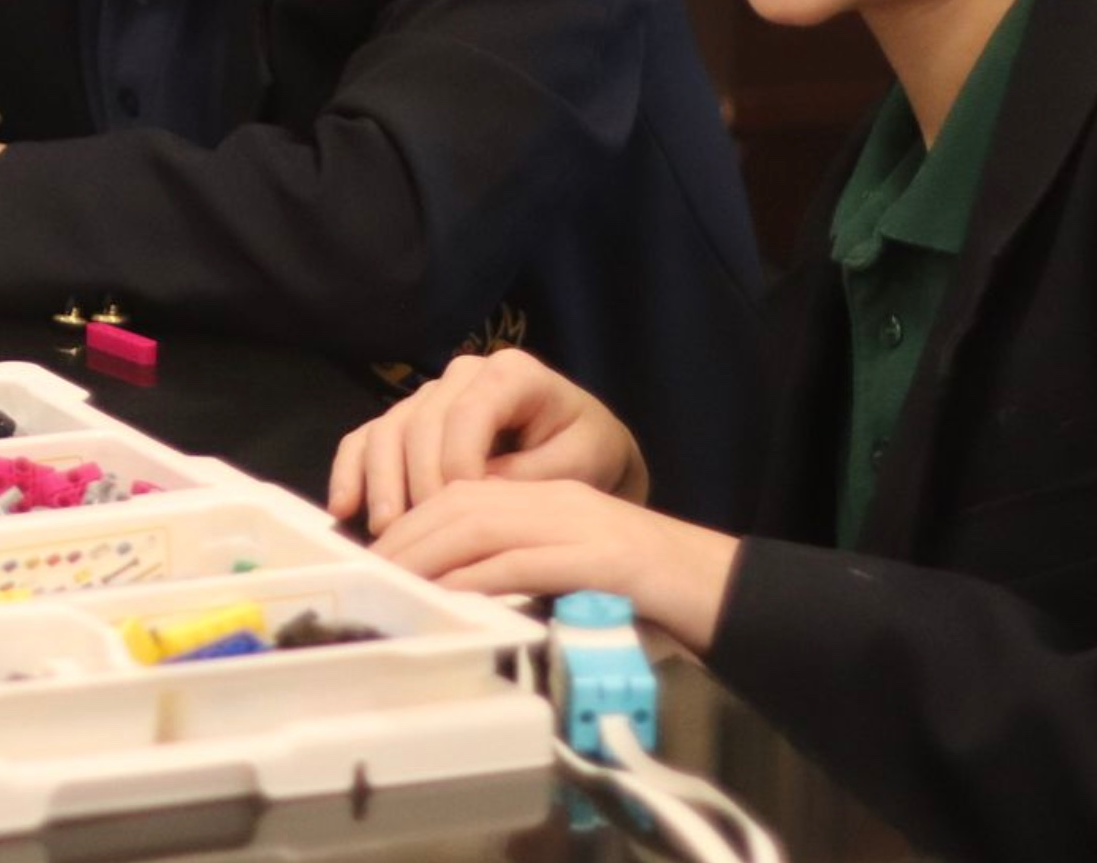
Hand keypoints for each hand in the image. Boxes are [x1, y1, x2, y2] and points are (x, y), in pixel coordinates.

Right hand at [328, 349, 647, 535]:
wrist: (586, 452)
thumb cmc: (586, 455)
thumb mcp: (577, 466)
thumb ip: (525, 478)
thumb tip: (471, 502)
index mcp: (510, 373)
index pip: (466, 415)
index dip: (457, 466)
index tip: (464, 517)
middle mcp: (463, 374)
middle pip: (420, 423)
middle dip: (416, 483)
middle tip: (419, 537)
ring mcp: (431, 395)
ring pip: (388, 430)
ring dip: (380, 483)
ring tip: (385, 531)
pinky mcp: (409, 421)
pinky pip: (367, 437)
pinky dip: (352, 470)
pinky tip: (344, 509)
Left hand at [372, 477, 738, 655]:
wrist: (723, 593)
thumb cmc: (645, 597)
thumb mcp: (572, 574)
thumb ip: (521, 576)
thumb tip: (457, 601)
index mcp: (549, 499)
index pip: (464, 494)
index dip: (415, 519)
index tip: (380, 551)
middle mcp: (558, 501)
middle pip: (463, 504)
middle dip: (410, 536)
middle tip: (373, 572)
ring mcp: (579, 526)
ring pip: (484, 525)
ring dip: (431, 555)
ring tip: (396, 584)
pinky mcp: (599, 560)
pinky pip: (525, 562)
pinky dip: (479, 579)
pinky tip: (450, 596)